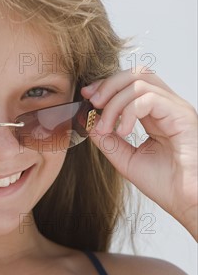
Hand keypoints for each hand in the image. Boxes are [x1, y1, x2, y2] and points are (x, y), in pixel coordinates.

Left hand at [81, 66, 197, 239]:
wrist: (186, 201)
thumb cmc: (165, 184)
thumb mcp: (126, 158)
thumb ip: (107, 139)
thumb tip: (88, 120)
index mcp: (156, 114)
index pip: (132, 83)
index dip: (107, 85)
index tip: (87, 97)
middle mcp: (168, 107)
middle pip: (137, 73)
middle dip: (109, 84)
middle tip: (93, 103)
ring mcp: (176, 109)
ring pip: (140, 83)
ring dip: (114, 103)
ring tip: (107, 128)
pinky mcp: (181, 116)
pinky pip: (149, 98)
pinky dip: (128, 112)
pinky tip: (123, 132)